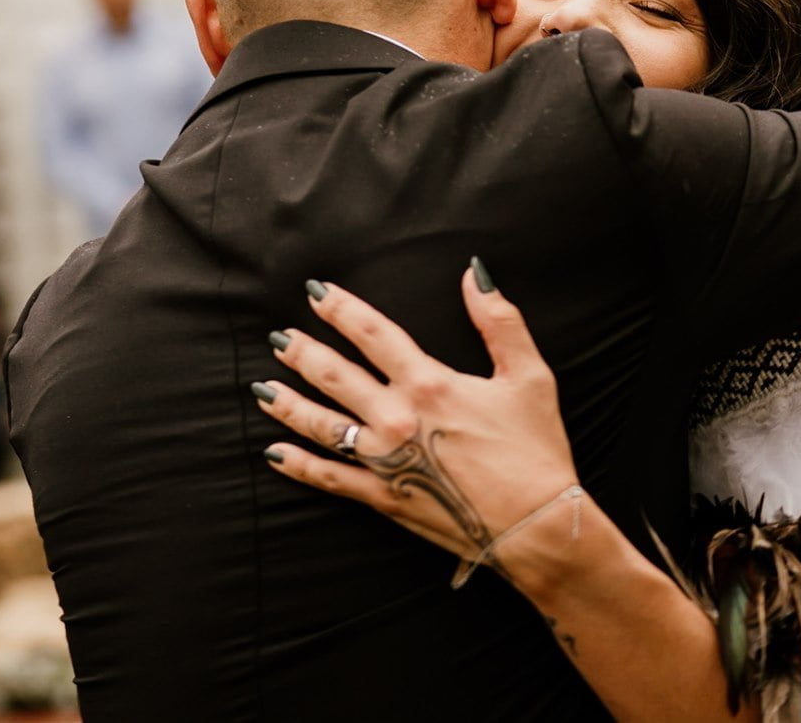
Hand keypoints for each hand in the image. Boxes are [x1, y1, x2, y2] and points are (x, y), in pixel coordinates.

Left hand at [256, 261, 582, 589]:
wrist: (536, 526)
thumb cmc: (536, 450)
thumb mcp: (530, 376)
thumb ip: (500, 320)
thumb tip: (476, 274)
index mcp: (429, 383)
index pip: (373, 333)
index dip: (341, 309)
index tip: (316, 293)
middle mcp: (397, 417)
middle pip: (335, 376)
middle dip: (303, 353)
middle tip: (279, 339)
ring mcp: (385, 460)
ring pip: (322, 425)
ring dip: (289, 403)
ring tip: (264, 387)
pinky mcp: (383, 498)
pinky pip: (330, 479)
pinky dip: (299, 465)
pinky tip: (275, 452)